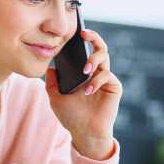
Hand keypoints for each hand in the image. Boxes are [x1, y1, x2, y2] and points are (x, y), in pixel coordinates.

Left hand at [45, 29, 121, 158]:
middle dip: (93, 37)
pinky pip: (107, 75)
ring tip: (85, 69)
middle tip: (84, 34)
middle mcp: (96, 72)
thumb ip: (51, 81)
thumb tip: (49, 66)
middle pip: (99, 47)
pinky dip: (96, 81)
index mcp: (83, 72)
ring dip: (93, 59)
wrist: (84, 133)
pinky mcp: (114, 87)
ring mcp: (105, 78)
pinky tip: (88, 91)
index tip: (75, 31)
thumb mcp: (55, 97)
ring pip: (104, 57)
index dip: (82, 39)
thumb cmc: (71, 116)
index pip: (84, 50)